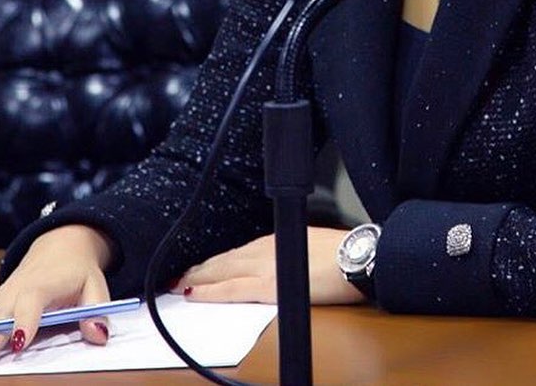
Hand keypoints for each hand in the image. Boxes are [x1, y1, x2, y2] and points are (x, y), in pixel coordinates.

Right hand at [0, 225, 114, 368]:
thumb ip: (97, 310)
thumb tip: (99, 336)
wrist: (61, 246)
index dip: (25, 321)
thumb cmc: (79, 271)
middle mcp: (17, 290)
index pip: (32, 301)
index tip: (18, 342)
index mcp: (43, 284)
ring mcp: (1, 297)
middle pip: (0, 314)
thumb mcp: (96, 285)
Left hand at [170, 227, 364, 305]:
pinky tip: (195, 293)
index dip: (215, 262)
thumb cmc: (342, 254)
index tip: (198, 269)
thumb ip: (287, 254)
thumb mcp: (308, 246)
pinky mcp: (269, 285)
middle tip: (178, 278)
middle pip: (223, 261)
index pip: (236, 254)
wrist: (357, 256)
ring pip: (221, 272)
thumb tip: (282, 265)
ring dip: (198, 278)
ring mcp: (264, 267)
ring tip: (181, 285)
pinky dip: (210, 290)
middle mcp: (264, 250)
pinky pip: (231, 289)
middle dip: (199, 270)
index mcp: (274, 242)